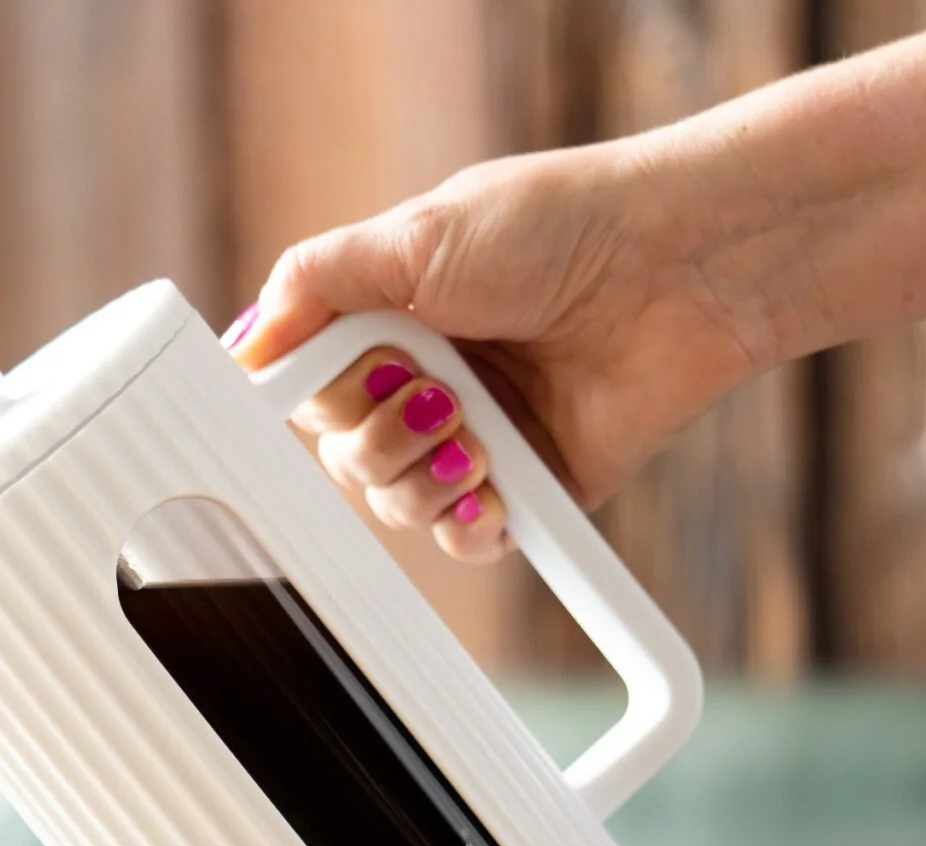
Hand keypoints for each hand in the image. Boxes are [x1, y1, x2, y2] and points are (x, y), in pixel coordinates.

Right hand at [229, 140, 778, 563]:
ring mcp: (476, 437)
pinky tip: (489, 490)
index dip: (306, 400)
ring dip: (422, 477)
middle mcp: (426, 381)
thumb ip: (314, 284)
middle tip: (430, 389)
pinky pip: (466, 539)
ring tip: (474, 431)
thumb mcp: (414, 234)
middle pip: (343, 457)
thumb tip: (246, 345)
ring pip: (395, 503)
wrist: (680, 266)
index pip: (306, 389)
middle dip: (375, 435)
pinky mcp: (530, 486)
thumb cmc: (562, 225)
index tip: (317, 393)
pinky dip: (467, 525)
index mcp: (389, 319)